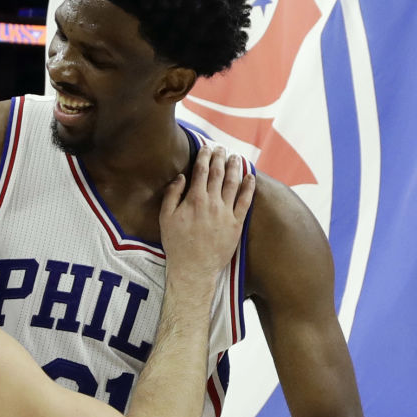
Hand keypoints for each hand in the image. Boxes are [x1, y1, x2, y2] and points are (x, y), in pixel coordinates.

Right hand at [160, 145, 256, 282]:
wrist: (193, 268)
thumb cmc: (177, 244)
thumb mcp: (165, 218)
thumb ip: (172, 194)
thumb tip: (181, 177)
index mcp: (194, 199)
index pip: (201, 170)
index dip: (205, 156)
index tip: (207, 147)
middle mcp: (212, 203)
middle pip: (218, 173)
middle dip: (220, 157)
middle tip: (222, 148)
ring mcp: (226, 213)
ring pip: (233, 183)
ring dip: (235, 167)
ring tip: (236, 157)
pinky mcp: (237, 224)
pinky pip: (245, 202)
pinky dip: (249, 187)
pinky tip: (250, 177)